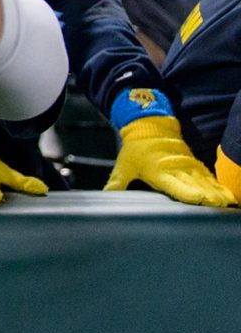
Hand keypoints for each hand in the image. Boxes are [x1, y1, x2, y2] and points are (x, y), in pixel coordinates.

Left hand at [105, 116, 234, 206]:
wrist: (149, 126)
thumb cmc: (135, 149)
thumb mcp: (123, 165)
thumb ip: (117, 182)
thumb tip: (106, 194)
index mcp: (159, 171)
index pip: (175, 184)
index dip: (186, 192)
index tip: (198, 199)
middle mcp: (176, 168)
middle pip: (194, 184)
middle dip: (207, 195)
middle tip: (218, 205)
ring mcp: (187, 165)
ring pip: (204, 181)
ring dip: (216, 192)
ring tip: (226, 203)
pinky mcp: (194, 164)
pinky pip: (208, 176)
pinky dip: (218, 186)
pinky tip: (227, 196)